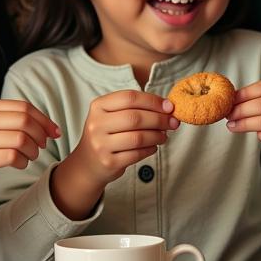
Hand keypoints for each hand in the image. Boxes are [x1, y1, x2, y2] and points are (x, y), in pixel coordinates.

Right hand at [0, 99, 59, 198]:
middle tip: (43, 145)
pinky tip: (20, 163)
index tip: (54, 132)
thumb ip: (10, 119)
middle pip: (24, 121)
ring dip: (33, 150)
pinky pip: (12, 156)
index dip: (43, 119)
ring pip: (20, 139)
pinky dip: (23, 161)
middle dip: (41, 134)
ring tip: (31, 156)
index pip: (23, 107)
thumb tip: (49, 125)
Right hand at [51, 91, 176, 218]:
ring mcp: (101, 144)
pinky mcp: (108, 162)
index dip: (152, 101)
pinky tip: (154, 147)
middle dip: (159, 119)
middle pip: (135, 117)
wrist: (87, 163)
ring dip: (157, 136)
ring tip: (164, 136)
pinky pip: (137, 154)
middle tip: (173, 122)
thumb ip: (135, 108)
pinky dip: (150, 149)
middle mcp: (97, 124)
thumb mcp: (112, 115)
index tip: (169, 106)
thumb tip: (168, 107)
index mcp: (98, 106)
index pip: (129, 97)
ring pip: (138, 137)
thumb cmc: (107, 134)